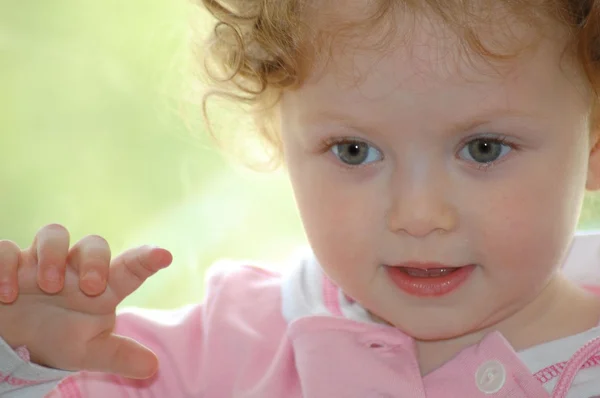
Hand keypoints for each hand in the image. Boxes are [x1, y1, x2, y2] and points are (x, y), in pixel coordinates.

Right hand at [0, 224, 171, 378]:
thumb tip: (153, 367)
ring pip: (53, 234)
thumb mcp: (88, 351)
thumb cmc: (61, 338)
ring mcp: (42, 262)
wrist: (17, 343)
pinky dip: (6, 267)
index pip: (130, 268)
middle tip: (92, 285)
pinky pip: (7, 250)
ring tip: (49, 285)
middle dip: (95, 260)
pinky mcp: (10, 265)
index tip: (165, 256)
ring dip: (52, 255)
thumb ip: (118, 355)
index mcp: (102, 286)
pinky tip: (8, 295)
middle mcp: (75, 268)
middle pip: (93, 244)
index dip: (147, 259)